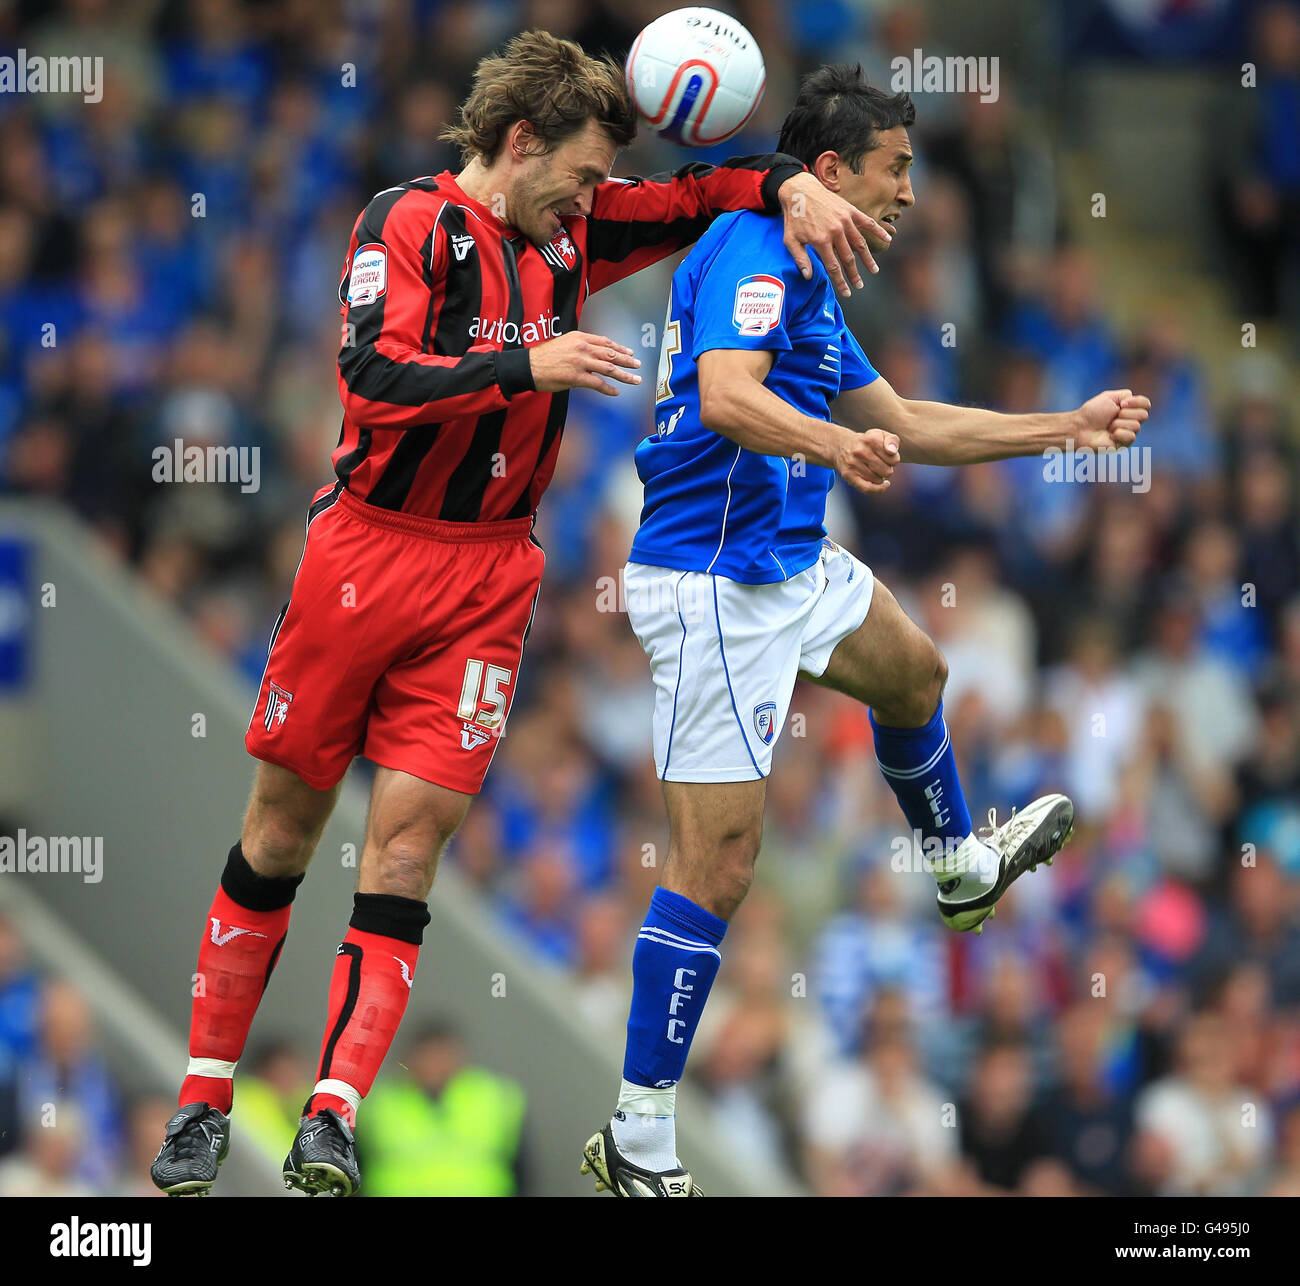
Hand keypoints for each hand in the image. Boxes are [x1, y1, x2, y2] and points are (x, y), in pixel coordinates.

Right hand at [527, 332, 641, 395]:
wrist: (528, 366)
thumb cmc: (543, 357)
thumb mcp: (564, 344)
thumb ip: (580, 347)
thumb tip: (592, 354)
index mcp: (579, 338)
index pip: (605, 342)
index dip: (619, 347)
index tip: (629, 352)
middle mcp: (582, 348)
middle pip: (610, 354)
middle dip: (627, 360)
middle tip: (638, 365)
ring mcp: (580, 362)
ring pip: (608, 368)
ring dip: (624, 375)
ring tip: (635, 380)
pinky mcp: (576, 377)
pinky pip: (598, 384)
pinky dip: (609, 389)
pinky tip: (616, 392)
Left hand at [778, 173, 891, 296]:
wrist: (799, 190)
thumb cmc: (794, 218)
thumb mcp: (790, 240)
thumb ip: (800, 259)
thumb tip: (808, 277)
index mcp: (821, 241)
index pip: (834, 267)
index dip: (840, 282)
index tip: (846, 293)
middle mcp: (835, 232)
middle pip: (848, 259)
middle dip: (854, 275)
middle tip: (859, 286)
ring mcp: (844, 220)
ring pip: (860, 244)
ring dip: (867, 259)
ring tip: (873, 271)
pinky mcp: (850, 210)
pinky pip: (867, 222)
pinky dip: (878, 231)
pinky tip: (888, 239)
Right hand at [831, 426, 899, 494]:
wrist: (841, 445)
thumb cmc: (867, 442)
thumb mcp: (881, 435)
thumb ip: (892, 441)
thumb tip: (892, 452)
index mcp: (871, 439)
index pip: (894, 459)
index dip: (895, 461)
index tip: (889, 458)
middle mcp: (861, 451)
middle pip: (887, 471)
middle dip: (888, 470)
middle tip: (882, 465)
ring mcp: (853, 464)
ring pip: (878, 480)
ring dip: (880, 477)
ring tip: (875, 470)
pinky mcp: (848, 475)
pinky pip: (867, 488)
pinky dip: (878, 489)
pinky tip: (884, 485)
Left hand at [1073, 389, 1149, 450]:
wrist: (1080, 427)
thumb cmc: (1092, 413)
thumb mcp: (1109, 397)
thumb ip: (1126, 395)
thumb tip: (1134, 401)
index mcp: (1129, 409)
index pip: (1146, 404)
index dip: (1137, 402)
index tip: (1122, 404)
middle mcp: (1131, 421)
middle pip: (1144, 415)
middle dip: (1126, 413)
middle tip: (1112, 416)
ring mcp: (1128, 433)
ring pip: (1136, 426)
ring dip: (1119, 424)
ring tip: (1108, 427)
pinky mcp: (1124, 445)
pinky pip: (1131, 437)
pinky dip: (1119, 433)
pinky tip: (1110, 435)